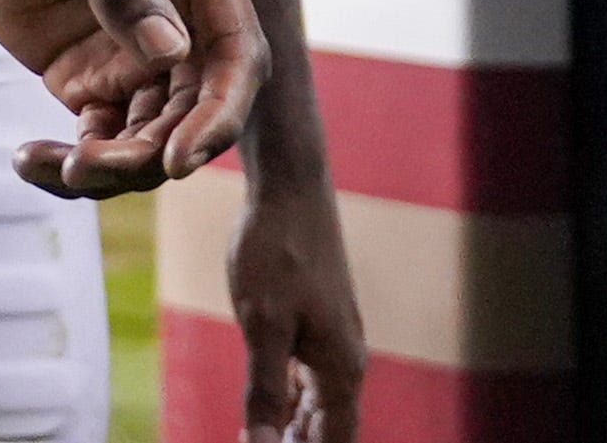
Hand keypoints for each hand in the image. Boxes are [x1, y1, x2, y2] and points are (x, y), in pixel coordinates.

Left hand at [0, 0, 263, 194]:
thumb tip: (173, 52)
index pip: (236, 53)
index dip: (219, 112)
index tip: (178, 160)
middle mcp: (179, 15)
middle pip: (196, 108)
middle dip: (154, 151)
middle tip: (90, 166)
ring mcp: (134, 51)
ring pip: (150, 133)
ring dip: (114, 165)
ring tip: (58, 168)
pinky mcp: (88, 74)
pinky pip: (99, 133)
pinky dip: (74, 159)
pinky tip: (30, 161)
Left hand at [230, 163, 368, 441]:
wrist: (291, 190)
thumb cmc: (275, 253)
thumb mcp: (262, 324)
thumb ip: (264, 389)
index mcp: (340, 369)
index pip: (334, 439)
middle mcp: (344, 359)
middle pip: (328, 426)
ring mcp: (331, 338)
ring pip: (318, 401)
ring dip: (296, 426)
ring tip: (267, 441)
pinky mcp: (314, 319)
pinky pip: (306, 374)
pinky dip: (290, 396)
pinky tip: (273, 404)